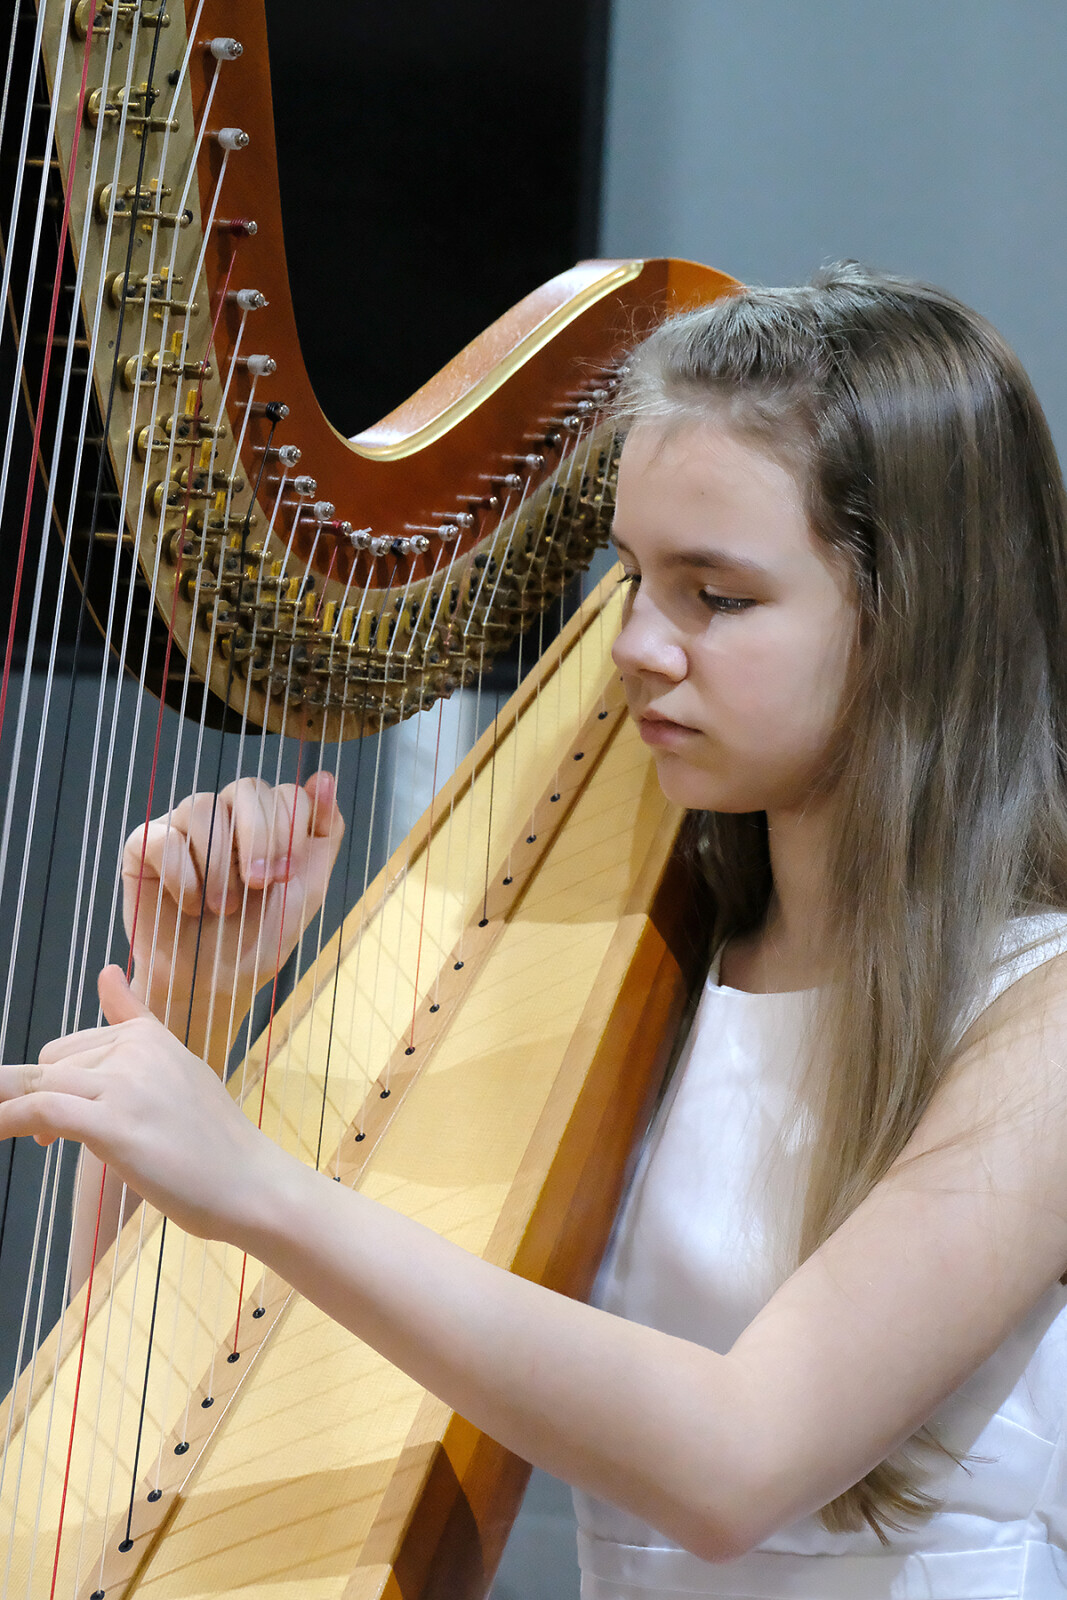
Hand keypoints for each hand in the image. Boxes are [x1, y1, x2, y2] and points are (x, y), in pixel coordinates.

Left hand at [0, 967, 284, 1241]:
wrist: (250, 1183)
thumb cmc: (213, 1138)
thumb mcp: (177, 1066)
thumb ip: (134, 1020)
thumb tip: (107, 971)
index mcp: (147, 1034)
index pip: (71, 1047)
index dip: (53, 1081)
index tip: (43, 1113)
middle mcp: (135, 1049)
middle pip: (50, 1066)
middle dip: (33, 1098)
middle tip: (45, 1141)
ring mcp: (125, 1085)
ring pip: (39, 1085)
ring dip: (7, 1108)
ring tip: (2, 1130)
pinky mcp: (114, 1124)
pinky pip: (39, 1111)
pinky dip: (6, 1121)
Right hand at [123, 771, 342, 1062]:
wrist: (212, 985)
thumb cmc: (259, 938)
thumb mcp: (307, 889)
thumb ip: (322, 831)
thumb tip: (323, 776)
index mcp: (269, 821)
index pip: (285, 792)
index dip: (290, 828)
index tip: (286, 875)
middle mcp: (227, 815)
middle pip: (247, 788)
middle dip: (260, 840)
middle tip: (259, 886)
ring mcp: (185, 826)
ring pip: (204, 807)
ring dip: (220, 864)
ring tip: (222, 906)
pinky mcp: (144, 846)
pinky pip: (162, 837)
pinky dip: (181, 876)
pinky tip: (189, 904)